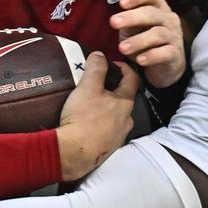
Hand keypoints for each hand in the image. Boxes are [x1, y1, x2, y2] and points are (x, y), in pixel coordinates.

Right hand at [56, 52, 139, 180]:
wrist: (75, 153)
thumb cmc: (83, 117)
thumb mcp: (87, 87)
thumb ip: (96, 68)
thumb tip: (100, 54)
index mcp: (125, 102)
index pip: (133, 79)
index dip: (124, 67)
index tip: (113, 63)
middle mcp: (128, 119)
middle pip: (125, 98)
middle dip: (114, 89)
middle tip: (98, 84)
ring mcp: (120, 136)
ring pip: (117, 116)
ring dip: (108, 108)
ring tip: (92, 104)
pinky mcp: (110, 148)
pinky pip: (109, 131)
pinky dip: (103, 124)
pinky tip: (90, 124)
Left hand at [109, 0, 185, 87]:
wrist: (164, 67)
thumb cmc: (146, 43)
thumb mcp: (133, 30)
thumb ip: (126, 22)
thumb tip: (116, 19)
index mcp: (158, 8)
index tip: (121, 3)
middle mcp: (168, 19)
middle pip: (152, 13)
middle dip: (132, 17)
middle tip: (113, 23)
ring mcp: (174, 36)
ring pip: (158, 33)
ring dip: (139, 40)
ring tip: (122, 48)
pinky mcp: (176, 55)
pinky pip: (166, 53)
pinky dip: (152, 56)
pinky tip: (140, 60)